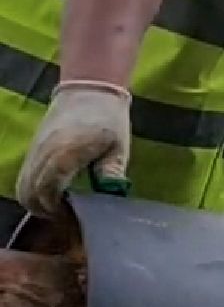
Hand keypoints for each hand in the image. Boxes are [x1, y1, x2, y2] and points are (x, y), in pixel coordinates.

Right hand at [16, 81, 131, 217]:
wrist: (88, 90)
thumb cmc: (108, 119)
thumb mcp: (119, 145)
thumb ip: (112, 170)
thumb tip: (111, 191)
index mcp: (66, 152)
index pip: (49, 189)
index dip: (56, 208)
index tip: (73, 216)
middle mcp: (44, 153)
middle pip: (29, 193)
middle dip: (45, 211)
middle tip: (68, 216)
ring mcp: (35, 151)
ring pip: (22, 187)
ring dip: (36, 202)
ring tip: (60, 207)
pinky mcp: (33, 150)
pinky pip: (24, 176)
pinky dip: (32, 190)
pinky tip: (53, 193)